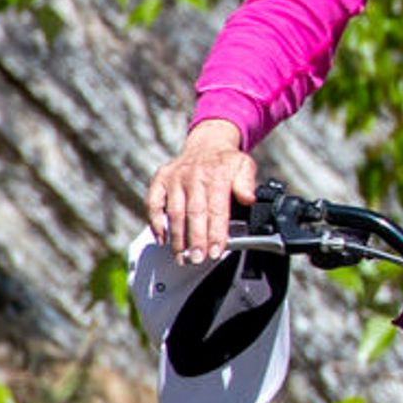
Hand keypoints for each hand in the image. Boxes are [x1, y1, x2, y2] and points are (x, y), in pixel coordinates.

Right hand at [148, 122, 255, 259]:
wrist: (207, 144)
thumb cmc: (226, 162)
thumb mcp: (244, 166)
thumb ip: (246, 183)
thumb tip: (248, 197)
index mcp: (216, 176)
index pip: (216, 209)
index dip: (216, 232)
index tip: (216, 251)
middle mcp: (193, 176)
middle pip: (193, 213)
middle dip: (195, 239)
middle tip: (197, 258)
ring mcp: (174, 178)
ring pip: (174, 212)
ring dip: (177, 237)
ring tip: (181, 257)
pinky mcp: (160, 180)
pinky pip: (153, 202)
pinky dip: (156, 221)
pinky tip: (161, 239)